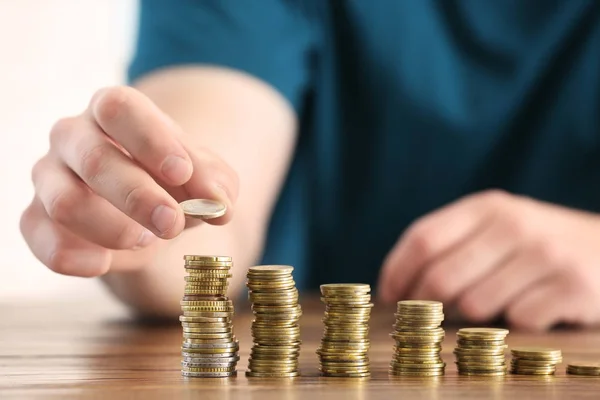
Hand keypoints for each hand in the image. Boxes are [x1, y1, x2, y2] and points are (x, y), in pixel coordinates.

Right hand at [20, 86, 238, 276]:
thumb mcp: (205, 177)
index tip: (182, 173)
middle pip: (94, 158)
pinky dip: (76, 257)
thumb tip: (220, 205)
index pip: (119, 109)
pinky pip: (40, 238)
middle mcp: (73, 135)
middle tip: (173, 223)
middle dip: (138, 197)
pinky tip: (106, 264)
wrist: (145, 208)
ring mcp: (49, 175)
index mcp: (113, 110)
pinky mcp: (35, 216)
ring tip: (148, 240)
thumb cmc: (173, 181)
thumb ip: (216, 184)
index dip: (150, 141)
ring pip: (65, 202)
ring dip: (113, 229)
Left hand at [377, 190, 599, 330]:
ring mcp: (546, 255)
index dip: (396, 273)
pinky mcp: (573, 287)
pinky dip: (516, 325)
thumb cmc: (536, 244)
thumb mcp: (496, 227)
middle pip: (441, 278)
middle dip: (424, 305)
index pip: (422, 240)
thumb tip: (394, 285)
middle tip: (427, 316)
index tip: (388, 297)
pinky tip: (531, 308)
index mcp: (487, 207)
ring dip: (475, 316)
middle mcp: (514, 225)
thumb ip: (450, 243)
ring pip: (475, 306)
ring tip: (494, 304)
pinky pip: (517, 322)